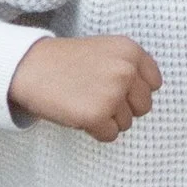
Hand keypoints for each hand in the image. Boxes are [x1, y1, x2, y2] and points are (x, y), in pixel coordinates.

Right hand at [10, 35, 162, 140]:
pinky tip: (80, 115)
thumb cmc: (67, 62)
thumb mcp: (105, 51)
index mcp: (131, 51)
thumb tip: (148, 93)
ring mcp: (113, 93)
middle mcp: (127, 70)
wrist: (31, 68)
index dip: (135, 91)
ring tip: (85, 103)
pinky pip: (110, 136)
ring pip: (127, 123)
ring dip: (108, 120)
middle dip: (124, 108)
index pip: (154, 83)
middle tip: (98, 99)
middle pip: (144, 106)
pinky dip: (96, 132)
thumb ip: (128, 66)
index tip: (116, 90)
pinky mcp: (97, 115)